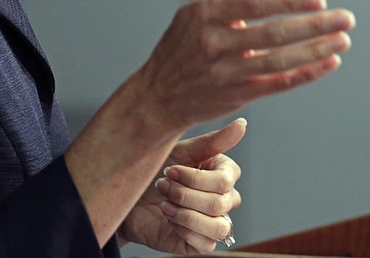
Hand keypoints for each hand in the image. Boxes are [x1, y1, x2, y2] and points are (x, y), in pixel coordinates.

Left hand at [119, 120, 244, 254]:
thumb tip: (242, 124)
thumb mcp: (179, 150)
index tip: (170, 169)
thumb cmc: (154, 167)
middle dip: (184, 194)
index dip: (196, 177)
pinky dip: (184, 230)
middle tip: (161, 185)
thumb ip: (213, 141)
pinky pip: (207, 244)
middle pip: (220, 202)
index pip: (226, 179)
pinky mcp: (201, 243)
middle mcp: (222, 198)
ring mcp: (213, 221)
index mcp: (221, 172)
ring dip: (186, 214)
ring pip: (219, 227)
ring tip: (164, 204)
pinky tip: (168, 218)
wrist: (127, 194)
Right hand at [137, 0, 354, 130]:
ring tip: (343, 40)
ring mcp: (226, 72)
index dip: (289, 1)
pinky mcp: (237, 95)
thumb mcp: (200, 4)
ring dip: (315, 50)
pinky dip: (305, 74)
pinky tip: (329, 62)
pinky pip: (277, 85)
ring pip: (279, 61)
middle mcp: (215, 42)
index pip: (255, 5)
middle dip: (314, 26)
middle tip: (346, 18)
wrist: (160, 92)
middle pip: (273, 34)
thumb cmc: (185, 39)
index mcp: (206, 13)